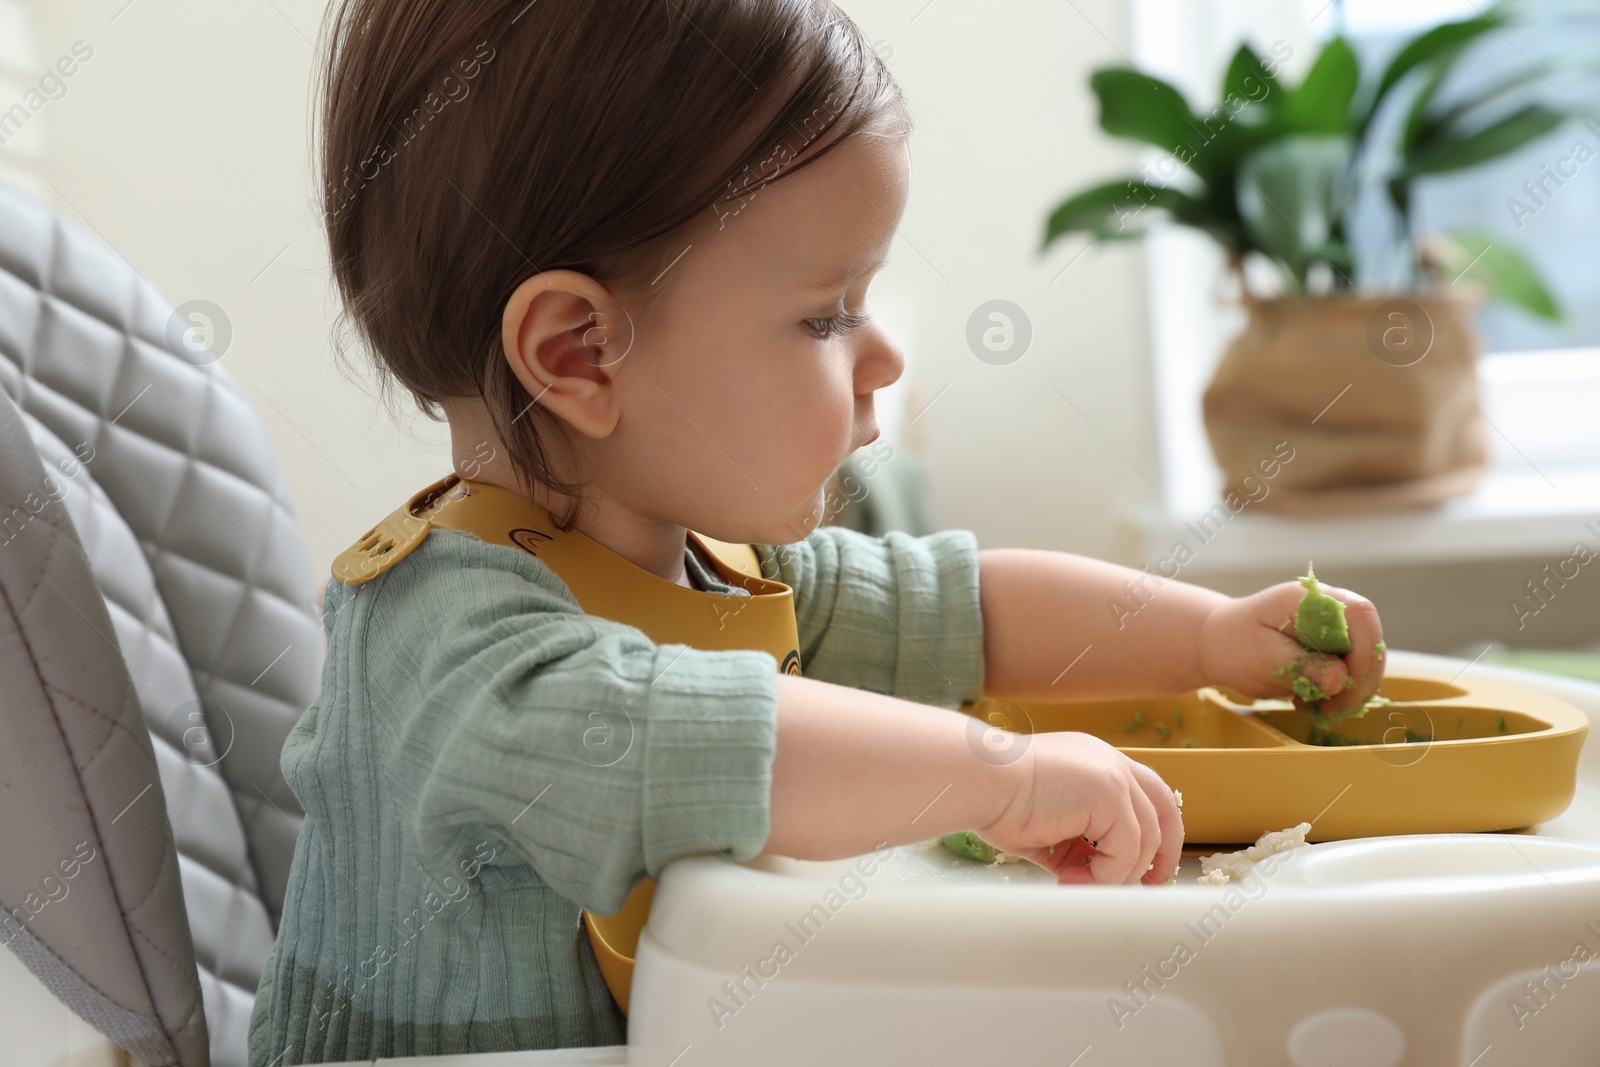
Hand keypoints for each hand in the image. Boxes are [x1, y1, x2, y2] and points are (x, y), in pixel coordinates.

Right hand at [974, 731, 1182, 885]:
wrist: (981, 778)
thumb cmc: (996, 797)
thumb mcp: (1046, 825)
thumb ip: (1074, 843)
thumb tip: (1087, 873)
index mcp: (1094, 762)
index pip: (1142, 794)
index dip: (1152, 831)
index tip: (1145, 866)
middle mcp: (1109, 763)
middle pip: (1162, 807)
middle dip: (1163, 850)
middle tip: (1149, 883)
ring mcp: (1115, 777)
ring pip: (1145, 840)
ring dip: (1114, 875)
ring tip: (1076, 884)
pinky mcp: (1112, 795)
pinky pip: (1127, 851)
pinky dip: (1104, 875)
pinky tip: (1070, 877)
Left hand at [1198, 580, 1385, 715]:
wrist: (1221, 646)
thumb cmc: (1235, 643)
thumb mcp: (1262, 656)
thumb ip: (1301, 665)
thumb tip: (1339, 679)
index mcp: (1310, 598)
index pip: (1359, 614)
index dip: (1365, 649)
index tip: (1347, 682)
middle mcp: (1330, 611)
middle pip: (1371, 642)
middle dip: (1359, 682)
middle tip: (1331, 710)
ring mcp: (1336, 632)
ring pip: (1367, 664)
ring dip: (1350, 693)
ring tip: (1311, 706)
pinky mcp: (1336, 653)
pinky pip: (1353, 676)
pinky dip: (1340, 696)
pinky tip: (1309, 702)